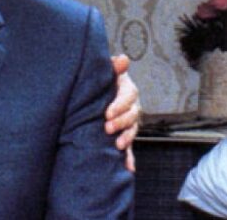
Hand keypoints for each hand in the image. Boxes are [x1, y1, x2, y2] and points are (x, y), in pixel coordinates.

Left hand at [104, 54, 139, 171]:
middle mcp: (131, 107)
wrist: (94, 90)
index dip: (119, 105)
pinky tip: (129, 168)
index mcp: (127, 90)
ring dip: (127, 139)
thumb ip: (113, 67)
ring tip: (118, 146)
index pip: (129, 97)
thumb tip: (123, 59)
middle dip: (121, 123)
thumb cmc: (100, 80)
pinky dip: (130, 158)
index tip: (107, 113)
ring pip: (132, 131)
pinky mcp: (124, 134)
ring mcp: (128, 122)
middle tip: (107, 128)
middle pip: (132, 115)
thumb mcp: (106, 72)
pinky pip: (130, 147)